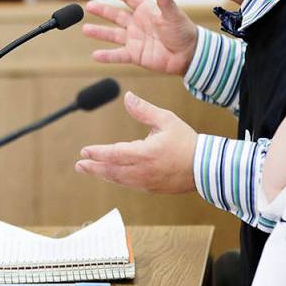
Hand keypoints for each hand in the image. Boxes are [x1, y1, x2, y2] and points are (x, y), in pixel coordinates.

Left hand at [74, 91, 196, 194]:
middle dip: (93, 168)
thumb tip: (127, 97)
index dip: (97, 153)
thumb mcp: (166, 120)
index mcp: (145, 153)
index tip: (84, 151)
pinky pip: (129, 184)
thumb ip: (144, 110)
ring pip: (119, 180)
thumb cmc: (187, 141)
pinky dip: (117, 179)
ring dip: (103, 175)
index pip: (114, 154)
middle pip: (112, 171)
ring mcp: (147, 182)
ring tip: (90, 169)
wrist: (206, 167)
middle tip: (79, 165)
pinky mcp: (152, 188)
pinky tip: (111, 174)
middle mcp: (143, 171)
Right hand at [82, 0, 197, 75]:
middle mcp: (138, 24)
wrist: (189, 55)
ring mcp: (135, 39)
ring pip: (113, 34)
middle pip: (116, 15)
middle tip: (88, 6)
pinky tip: (95, 55)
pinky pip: (118, 55)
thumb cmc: (184, 32)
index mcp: (147, 10)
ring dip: (99, 32)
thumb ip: (165, 1)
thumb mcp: (174, 15)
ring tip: (85, 29)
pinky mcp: (135, 55)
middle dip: (102, 11)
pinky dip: (107, 56)